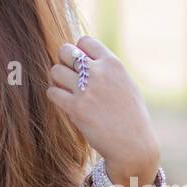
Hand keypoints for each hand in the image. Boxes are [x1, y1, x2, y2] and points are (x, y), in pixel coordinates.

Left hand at [46, 35, 160, 186]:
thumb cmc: (131, 116)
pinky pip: (52, 92)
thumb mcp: (125, 84)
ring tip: (67, 91)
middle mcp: (99, 73)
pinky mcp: (75, 108)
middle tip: (70, 76)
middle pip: (65, 51)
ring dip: (58, 80)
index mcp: (113, 64)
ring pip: (55, 71)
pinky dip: (56, 97)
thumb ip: (106, 70)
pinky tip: (66, 104)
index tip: (81, 65)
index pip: (85, 41)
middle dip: (64, 61)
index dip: (79, 51)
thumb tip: (84, 57)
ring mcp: (86, 90)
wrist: (133, 145)